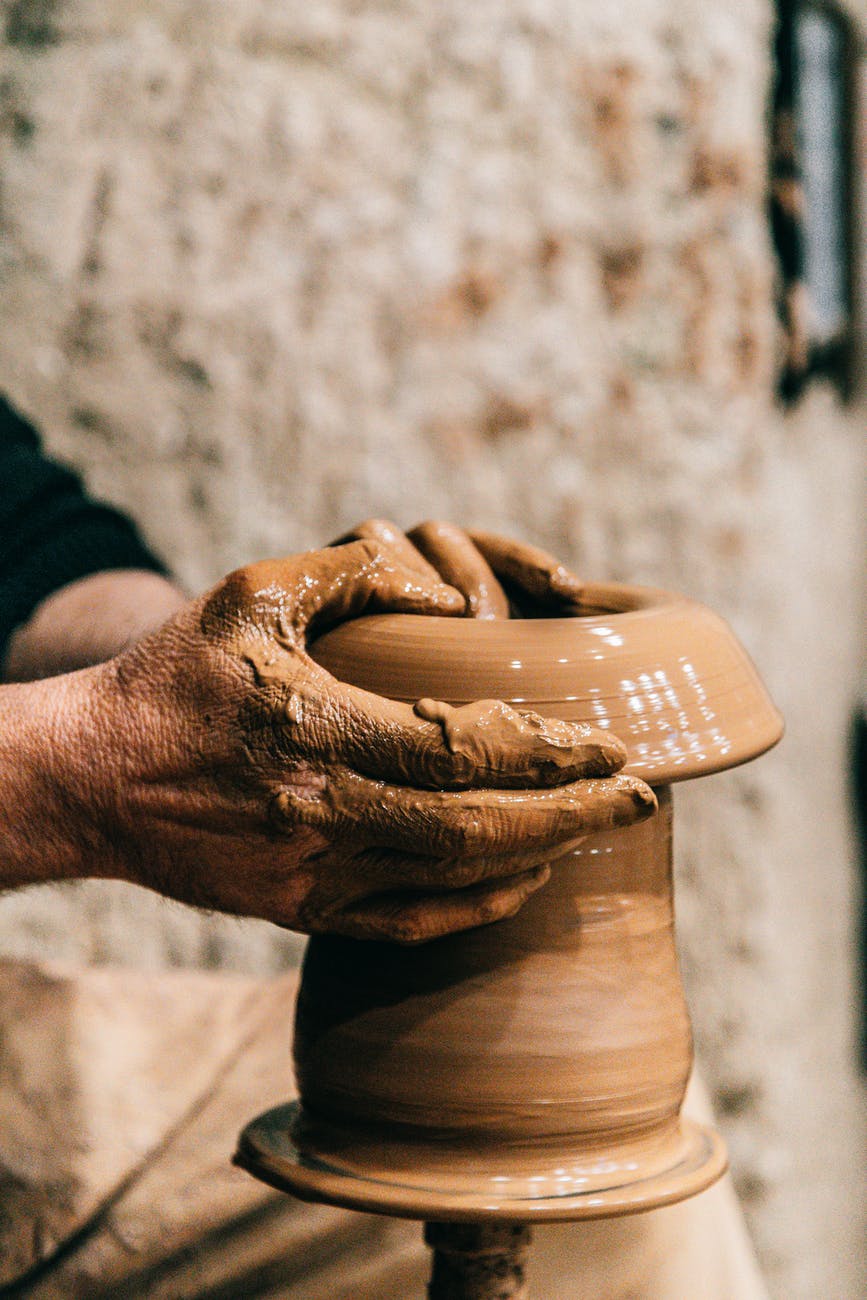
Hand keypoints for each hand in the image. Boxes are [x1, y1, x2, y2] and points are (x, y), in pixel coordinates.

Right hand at [79, 538, 652, 941]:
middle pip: (478, 831)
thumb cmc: (174, 675)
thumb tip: (456, 596)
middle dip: (574, 815)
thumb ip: (357, 571)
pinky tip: (519, 881)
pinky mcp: (298, 911)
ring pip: (452, 883)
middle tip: (640, 797)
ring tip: (595, 830)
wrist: (91, 775)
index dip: (550, 753)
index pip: (462, 751)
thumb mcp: (252, 592)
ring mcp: (311, 874)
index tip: (612, 745)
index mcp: (315, 729)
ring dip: (536, 857)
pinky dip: (475, 909)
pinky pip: (406, 925)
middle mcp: (321, 813)